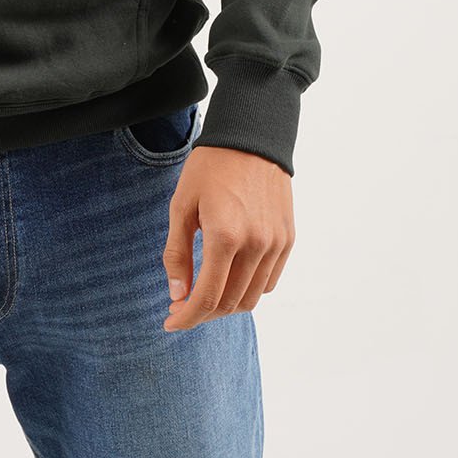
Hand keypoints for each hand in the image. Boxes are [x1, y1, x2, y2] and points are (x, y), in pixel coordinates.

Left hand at [162, 146, 295, 329]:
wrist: (251, 135)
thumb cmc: (210, 167)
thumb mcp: (182, 205)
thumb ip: (178, 253)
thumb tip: (178, 294)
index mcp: (225, 236)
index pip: (207, 297)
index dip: (187, 317)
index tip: (170, 322)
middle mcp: (256, 245)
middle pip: (230, 303)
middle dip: (203, 313)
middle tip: (181, 306)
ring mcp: (276, 244)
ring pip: (252, 298)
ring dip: (226, 305)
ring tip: (204, 295)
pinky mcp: (288, 239)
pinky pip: (270, 281)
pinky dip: (249, 289)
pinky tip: (230, 278)